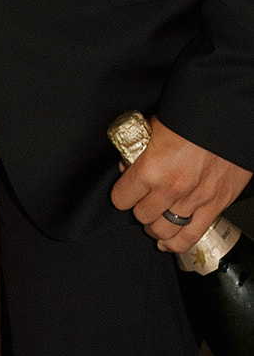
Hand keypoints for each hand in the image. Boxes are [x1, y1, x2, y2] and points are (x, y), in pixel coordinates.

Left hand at [111, 116, 250, 252]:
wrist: (234, 111)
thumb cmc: (199, 114)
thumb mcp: (158, 125)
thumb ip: (141, 148)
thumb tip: (127, 164)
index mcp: (152, 167)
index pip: (121, 199)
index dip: (122, 194)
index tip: (126, 191)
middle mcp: (172, 187)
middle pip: (141, 216)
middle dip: (140, 208)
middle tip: (144, 201)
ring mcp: (195, 199)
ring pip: (162, 230)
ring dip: (156, 226)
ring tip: (156, 219)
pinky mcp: (216, 205)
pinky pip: (190, 237)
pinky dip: (175, 244)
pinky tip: (167, 242)